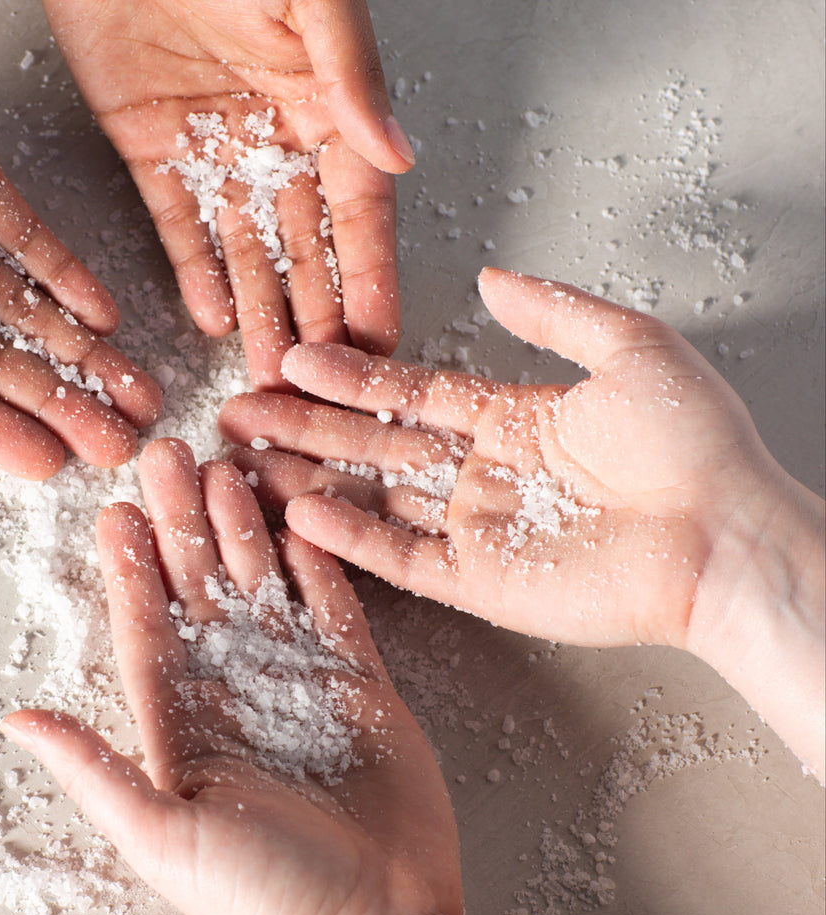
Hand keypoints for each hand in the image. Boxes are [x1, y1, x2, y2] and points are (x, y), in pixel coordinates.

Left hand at [2, 438, 475, 914]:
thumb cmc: (267, 897)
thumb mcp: (163, 835)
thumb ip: (95, 769)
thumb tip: (17, 719)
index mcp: (180, 721)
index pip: (145, 625)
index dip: (130, 567)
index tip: (114, 509)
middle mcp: (233, 690)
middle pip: (200, 586)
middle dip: (182, 521)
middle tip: (166, 453)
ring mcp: (299, 680)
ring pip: (263, 581)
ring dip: (243, 525)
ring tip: (226, 464)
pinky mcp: (361, 682)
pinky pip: (335, 605)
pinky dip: (318, 559)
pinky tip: (301, 512)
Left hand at [41, 0, 410, 390]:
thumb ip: (351, 76)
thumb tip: (397, 154)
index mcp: (327, 100)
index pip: (361, 212)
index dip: (372, 278)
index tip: (382, 340)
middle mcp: (275, 134)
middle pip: (305, 246)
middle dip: (316, 317)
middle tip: (319, 384)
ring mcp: (211, 145)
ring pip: (242, 247)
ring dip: (258, 310)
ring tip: (267, 374)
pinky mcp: (147, 144)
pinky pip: (174, 222)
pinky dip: (191, 270)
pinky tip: (209, 318)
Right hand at [219, 267, 825, 778]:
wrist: (728, 537)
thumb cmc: (696, 447)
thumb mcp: (629, 350)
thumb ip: (553, 313)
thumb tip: (492, 278)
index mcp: (510, 419)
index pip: (407, 392)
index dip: (347, 375)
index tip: (292, 356)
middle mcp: (480, 473)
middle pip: (371, 444)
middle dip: (304, 425)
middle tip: (238, 411)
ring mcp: (474, 529)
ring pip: (370, 497)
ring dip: (307, 476)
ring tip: (244, 460)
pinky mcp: (478, 582)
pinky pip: (399, 556)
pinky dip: (349, 536)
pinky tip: (300, 510)